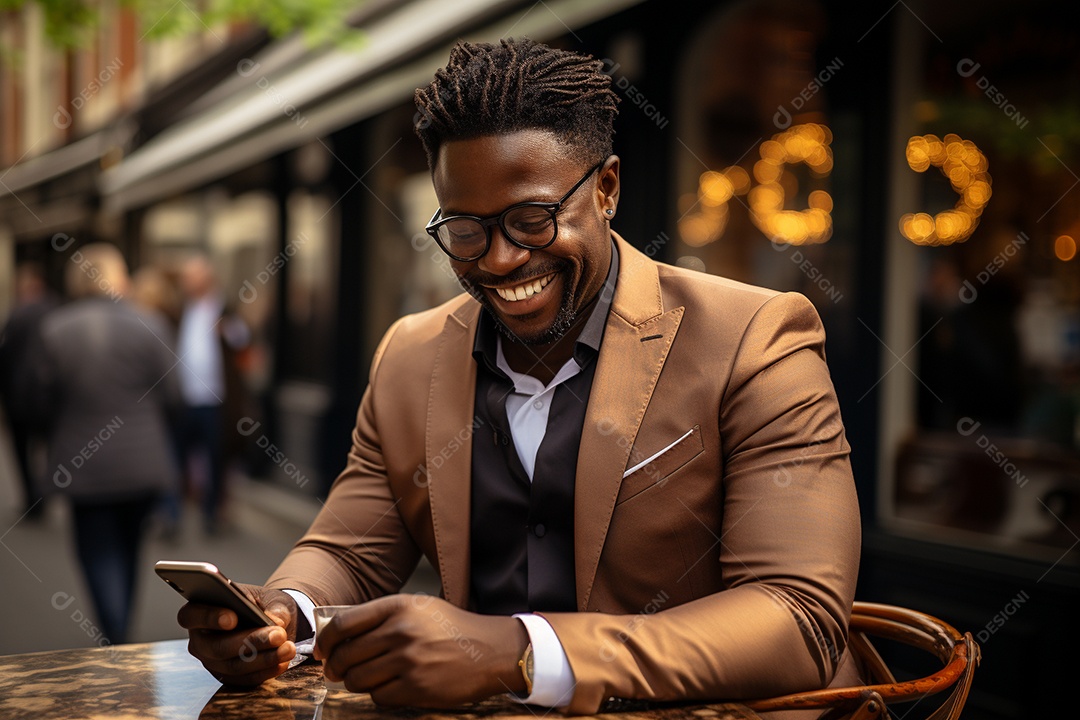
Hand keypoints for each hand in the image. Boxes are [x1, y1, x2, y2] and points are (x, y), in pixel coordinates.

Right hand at [178, 584, 298, 685]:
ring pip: (233, 666)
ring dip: (264, 659)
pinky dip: (266, 671)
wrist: (272, 620)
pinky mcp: (228, 677)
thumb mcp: (269, 597)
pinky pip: (245, 679)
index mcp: (199, 611)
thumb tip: (276, 623)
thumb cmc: (262, 604)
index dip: (209, 617)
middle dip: (250, 641)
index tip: (233, 618)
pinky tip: (283, 662)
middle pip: (216, 646)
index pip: (191, 616)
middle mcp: (200, 640)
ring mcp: (212, 662)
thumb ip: (272, 607)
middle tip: (278, 635)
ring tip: (288, 648)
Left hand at [314, 594, 528, 706]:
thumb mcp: (417, 608)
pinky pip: (378, 697)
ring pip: (357, 679)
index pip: (343, 624)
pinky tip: (391, 686)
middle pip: (345, 655)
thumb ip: (381, 616)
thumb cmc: (451, 628)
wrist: (491, 650)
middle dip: (335, 667)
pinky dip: (379, 694)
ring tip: (365, 678)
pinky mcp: (416, 688)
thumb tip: (337, 635)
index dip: (325, 641)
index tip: (322, 650)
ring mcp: (409, 661)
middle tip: (336, 671)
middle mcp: (401, 631)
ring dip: (355, 682)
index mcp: (398, 607)